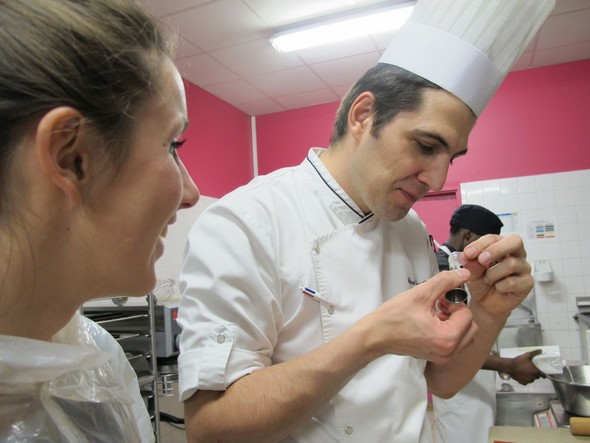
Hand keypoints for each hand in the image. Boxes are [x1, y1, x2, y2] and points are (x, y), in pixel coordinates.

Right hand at [358, 268, 476, 364]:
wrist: (376, 335)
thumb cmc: (394, 316)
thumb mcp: (421, 293)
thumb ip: (445, 281)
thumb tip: (464, 274)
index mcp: (447, 338)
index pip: (467, 314)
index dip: (455, 302)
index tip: (440, 299)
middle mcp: (448, 352)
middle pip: (470, 327)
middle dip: (458, 313)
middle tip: (441, 305)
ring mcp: (443, 357)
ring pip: (464, 336)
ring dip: (455, 322)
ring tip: (436, 313)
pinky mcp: (436, 357)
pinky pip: (454, 343)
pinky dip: (449, 331)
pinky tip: (432, 322)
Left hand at [460, 234, 532, 318]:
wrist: (486, 303)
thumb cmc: (481, 283)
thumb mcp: (471, 272)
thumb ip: (470, 264)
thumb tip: (466, 256)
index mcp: (501, 245)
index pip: (493, 238)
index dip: (480, 244)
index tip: (468, 253)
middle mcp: (516, 254)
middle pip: (515, 241)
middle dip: (496, 250)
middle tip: (481, 260)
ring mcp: (524, 267)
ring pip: (511, 263)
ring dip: (493, 274)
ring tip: (487, 280)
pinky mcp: (527, 282)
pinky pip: (513, 282)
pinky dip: (500, 286)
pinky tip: (498, 288)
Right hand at [506, 349, 545, 384]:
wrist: (509, 366)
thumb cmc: (519, 361)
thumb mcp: (527, 355)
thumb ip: (535, 353)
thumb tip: (541, 350)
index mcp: (535, 371)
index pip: (543, 375)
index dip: (543, 374)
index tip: (541, 372)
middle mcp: (533, 377)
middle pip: (537, 377)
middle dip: (535, 374)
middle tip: (531, 369)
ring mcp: (528, 381)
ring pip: (532, 380)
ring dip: (530, 377)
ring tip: (526, 372)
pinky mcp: (522, 383)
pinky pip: (526, 382)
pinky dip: (525, 380)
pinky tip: (522, 375)